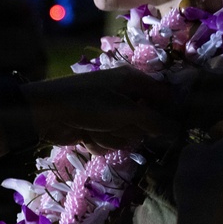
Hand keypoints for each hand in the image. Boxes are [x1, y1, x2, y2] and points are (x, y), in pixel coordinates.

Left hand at [23, 67, 178, 153]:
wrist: (44, 114)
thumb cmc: (86, 104)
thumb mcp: (124, 111)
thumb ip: (153, 121)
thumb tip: (178, 131)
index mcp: (133, 80)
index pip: (165, 96)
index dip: (169, 114)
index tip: (172, 130)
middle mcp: (124, 95)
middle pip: (146, 123)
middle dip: (131, 130)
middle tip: (116, 124)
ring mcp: (109, 113)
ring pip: (127, 137)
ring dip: (112, 138)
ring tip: (95, 129)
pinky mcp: (96, 128)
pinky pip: (110, 143)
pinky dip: (98, 142)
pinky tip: (86, 135)